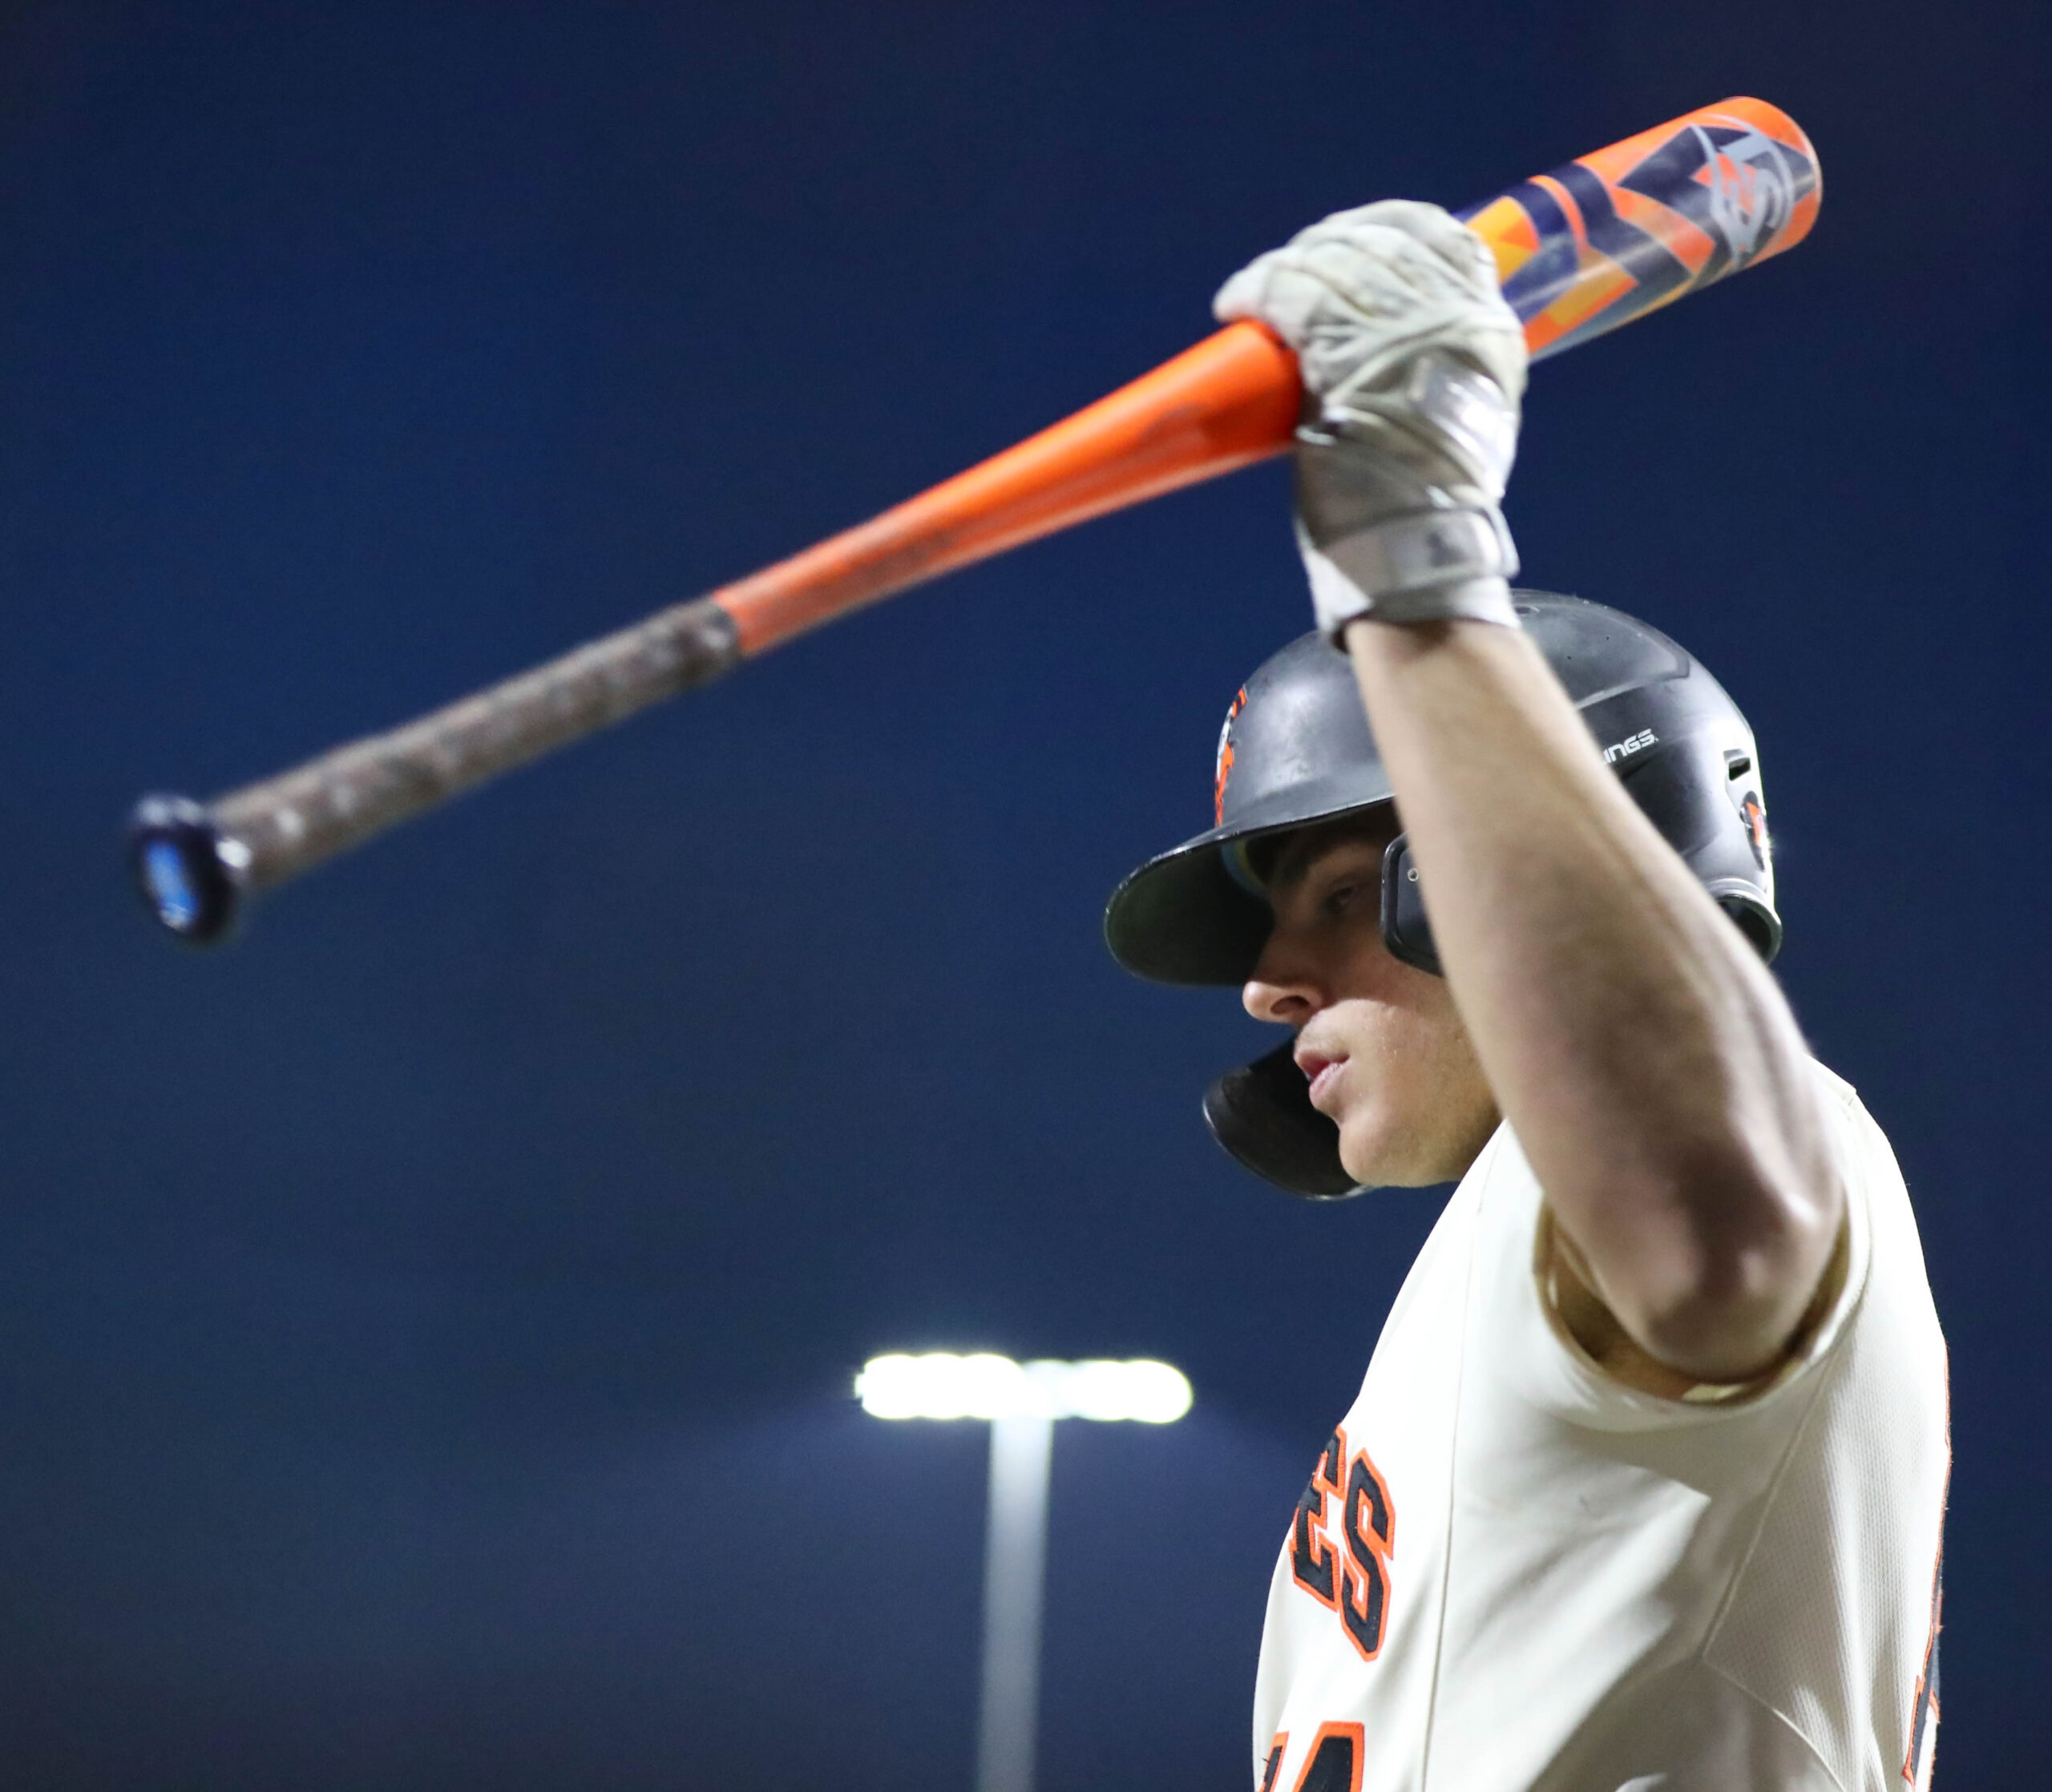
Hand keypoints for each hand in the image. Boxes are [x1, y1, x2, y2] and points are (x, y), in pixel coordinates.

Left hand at [1214, 200, 1529, 637]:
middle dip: (1319, 248)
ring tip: (1251, 293)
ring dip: (1279, 271)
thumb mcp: (1459, 413)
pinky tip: (1237, 303)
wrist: (1417, 548)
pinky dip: (1258, 292)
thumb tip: (1379, 337)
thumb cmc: (1426, 500)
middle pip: (1375, 245)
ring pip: (1329, 267)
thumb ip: (1437, 364)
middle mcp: (1454, 316)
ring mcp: (1405, 333)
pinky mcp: (1350, 355)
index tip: (1342, 236)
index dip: (1382, 224)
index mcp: (1487, 326)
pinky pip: (1294, 299)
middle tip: (1280, 272)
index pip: (1441, 236)